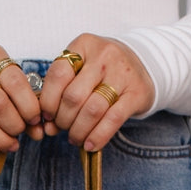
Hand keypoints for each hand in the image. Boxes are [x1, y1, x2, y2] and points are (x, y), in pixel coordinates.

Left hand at [39, 34, 154, 150]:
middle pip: (73, 96)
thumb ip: (61, 92)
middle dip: (63, 120)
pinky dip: (98, 137)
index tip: (48, 116)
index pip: (58, 74)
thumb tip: (48, 127)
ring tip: (75, 138)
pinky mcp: (136, 93)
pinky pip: (113, 120)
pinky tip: (90, 145)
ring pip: (92, 110)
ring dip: (78, 131)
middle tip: (63, 128)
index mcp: (84, 45)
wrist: (142, 63)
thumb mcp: (81, 69)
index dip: (48, 101)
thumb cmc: (103, 70)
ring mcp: (122, 74)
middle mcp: (103, 55)